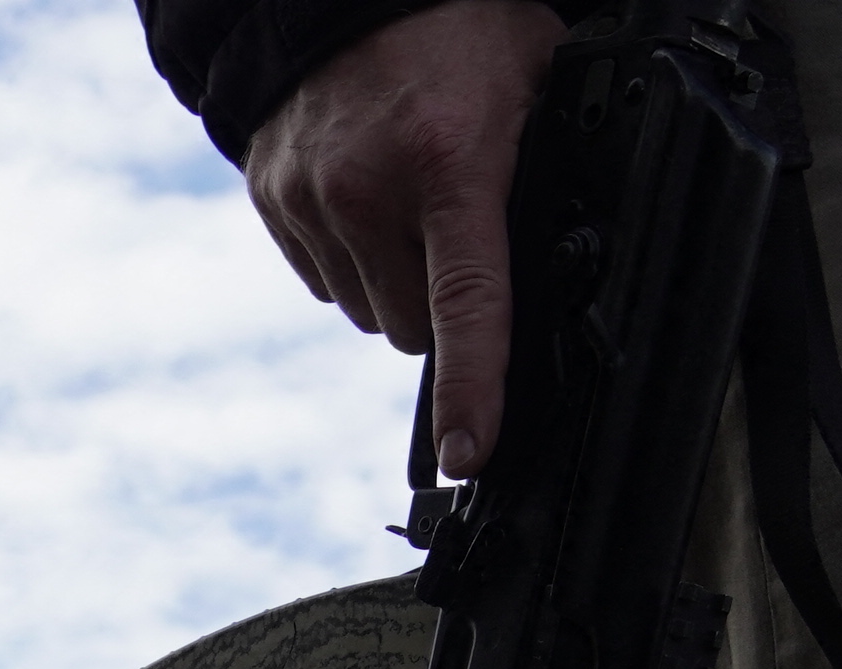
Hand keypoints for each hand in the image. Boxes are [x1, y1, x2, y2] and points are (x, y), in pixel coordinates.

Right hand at [243, 0, 563, 477]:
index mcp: (449, 166)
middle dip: (441, 307)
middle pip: (413, 327)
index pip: (467, 304)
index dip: (472, 387)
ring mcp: (312, 202)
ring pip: (369, 312)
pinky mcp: (273, 202)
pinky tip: (368, 201)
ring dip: (396, 285)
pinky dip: (353, 260)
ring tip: (411, 207)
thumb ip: (546, 174)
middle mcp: (368, 193)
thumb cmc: (460, 31)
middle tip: (459, 238)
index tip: (467, 452)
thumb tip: (568, 263)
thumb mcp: (534, 86)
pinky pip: (325, 280)